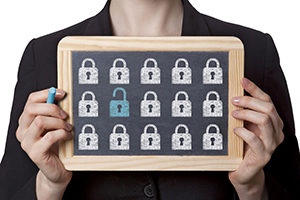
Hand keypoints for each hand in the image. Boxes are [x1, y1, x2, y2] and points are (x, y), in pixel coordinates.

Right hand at [16, 88, 72, 199]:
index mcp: (26, 121)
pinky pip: (49, 136)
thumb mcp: (55, 125)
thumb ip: (54, 112)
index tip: (62, 93)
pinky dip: (62, 133)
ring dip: (58, 122)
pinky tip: (68, 136)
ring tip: (68, 127)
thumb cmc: (57, 145)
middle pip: (32, 108)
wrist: (57, 169)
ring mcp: (27, 143)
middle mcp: (23, 131)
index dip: (46, 93)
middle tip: (65, 115)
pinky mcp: (35, 153)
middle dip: (52, 108)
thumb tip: (61, 94)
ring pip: (40, 121)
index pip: (30, 100)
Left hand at [228, 78, 283, 199]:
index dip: (255, 89)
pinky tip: (235, 129)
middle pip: (268, 108)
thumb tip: (234, 93)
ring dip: (247, 114)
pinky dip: (244, 132)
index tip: (242, 80)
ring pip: (265, 120)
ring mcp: (271, 144)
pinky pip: (256, 140)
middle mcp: (276, 131)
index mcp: (273, 122)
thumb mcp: (245, 125)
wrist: (243, 170)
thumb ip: (244, 112)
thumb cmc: (243, 146)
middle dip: (249, 101)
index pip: (267, 100)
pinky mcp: (263, 155)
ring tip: (233, 114)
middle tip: (233, 100)